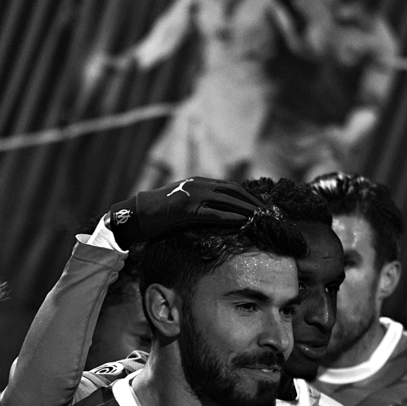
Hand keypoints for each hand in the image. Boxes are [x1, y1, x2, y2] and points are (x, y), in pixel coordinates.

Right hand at [103, 178, 263, 249]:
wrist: (136, 214)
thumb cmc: (159, 214)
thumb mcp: (184, 204)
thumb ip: (201, 205)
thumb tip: (222, 215)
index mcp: (199, 182)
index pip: (231, 187)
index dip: (249, 196)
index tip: (263, 206)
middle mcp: (198, 184)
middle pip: (234, 191)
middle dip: (254, 202)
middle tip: (270, 213)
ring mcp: (193, 195)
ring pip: (228, 200)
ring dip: (248, 210)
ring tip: (262, 219)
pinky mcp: (187, 209)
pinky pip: (215, 213)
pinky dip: (232, 217)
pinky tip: (244, 223)